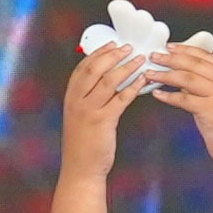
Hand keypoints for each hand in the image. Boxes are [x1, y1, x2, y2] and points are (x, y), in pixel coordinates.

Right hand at [55, 41, 155, 181]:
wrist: (80, 168)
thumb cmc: (83, 143)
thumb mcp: (79, 115)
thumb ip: (88, 97)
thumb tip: (108, 79)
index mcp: (71, 96)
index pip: (83, 67)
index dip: (98, 53)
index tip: (112, 43)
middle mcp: (77, 100)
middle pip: (95, 69)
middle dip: (112, 55)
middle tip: (127, 46)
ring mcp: (88, 110)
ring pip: (108, 81)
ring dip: (126, 67)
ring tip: (139, 59)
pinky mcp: (103, 121)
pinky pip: (120, 99)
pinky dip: (133, 87)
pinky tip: (142, 81)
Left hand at [154, 45, 212, 172]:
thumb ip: (206, 87)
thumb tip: (183, 79)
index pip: (204, 56)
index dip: (186, 49)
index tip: (170, 46)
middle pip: (193, 64)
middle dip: (171, 58)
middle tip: (154, 56)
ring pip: (186, 78)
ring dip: (165, 75)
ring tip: (150, 74)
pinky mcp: (209, 110)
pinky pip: (183, 99)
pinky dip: (168, 96)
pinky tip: (156, 94)